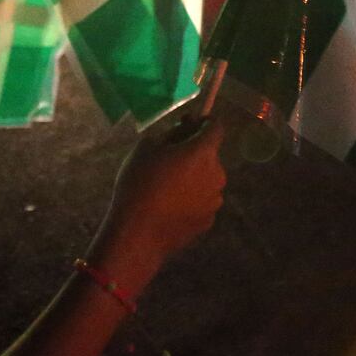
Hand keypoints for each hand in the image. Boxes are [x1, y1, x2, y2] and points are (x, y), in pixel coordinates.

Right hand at [90, 119, 225, 288]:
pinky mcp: (208, 221)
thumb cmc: (140, 182)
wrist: (138, 233)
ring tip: (166, 186)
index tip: (187, 123)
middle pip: (210, 155)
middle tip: (168, 158)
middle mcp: (217, 175)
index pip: (216, 127)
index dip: (203, 122)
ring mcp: (214, 200)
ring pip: (207, 179)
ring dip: (193, 176)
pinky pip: (201, 200)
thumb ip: (172, 132)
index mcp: (204, 152)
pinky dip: (191, 197)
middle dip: (193, 151)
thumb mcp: (148, 146)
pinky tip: (169, 205)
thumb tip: (186, 128)